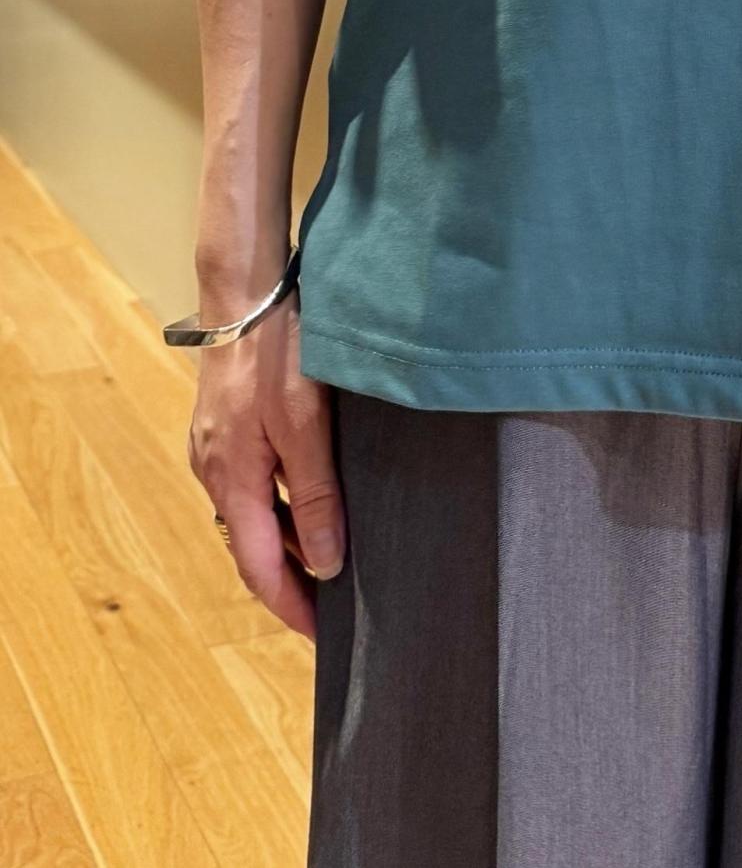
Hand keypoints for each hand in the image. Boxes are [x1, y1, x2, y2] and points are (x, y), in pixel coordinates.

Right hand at [186, 283, 344, 641]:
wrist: (244, 293)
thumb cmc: (277, 353)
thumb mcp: (306, 425)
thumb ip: (316, 496)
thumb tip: (325, 565)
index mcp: (234, 483)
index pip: (260, 570)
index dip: (291, 608)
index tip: (323, 639)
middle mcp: (216, 474)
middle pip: (254, 548)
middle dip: (291, 582)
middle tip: (335, 608)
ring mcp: (216, 450)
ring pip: (254, 516)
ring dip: (287, 543)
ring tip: (331, 560)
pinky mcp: (225, 428)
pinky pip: (253, 486)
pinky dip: (280, 507)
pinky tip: (311, 501)